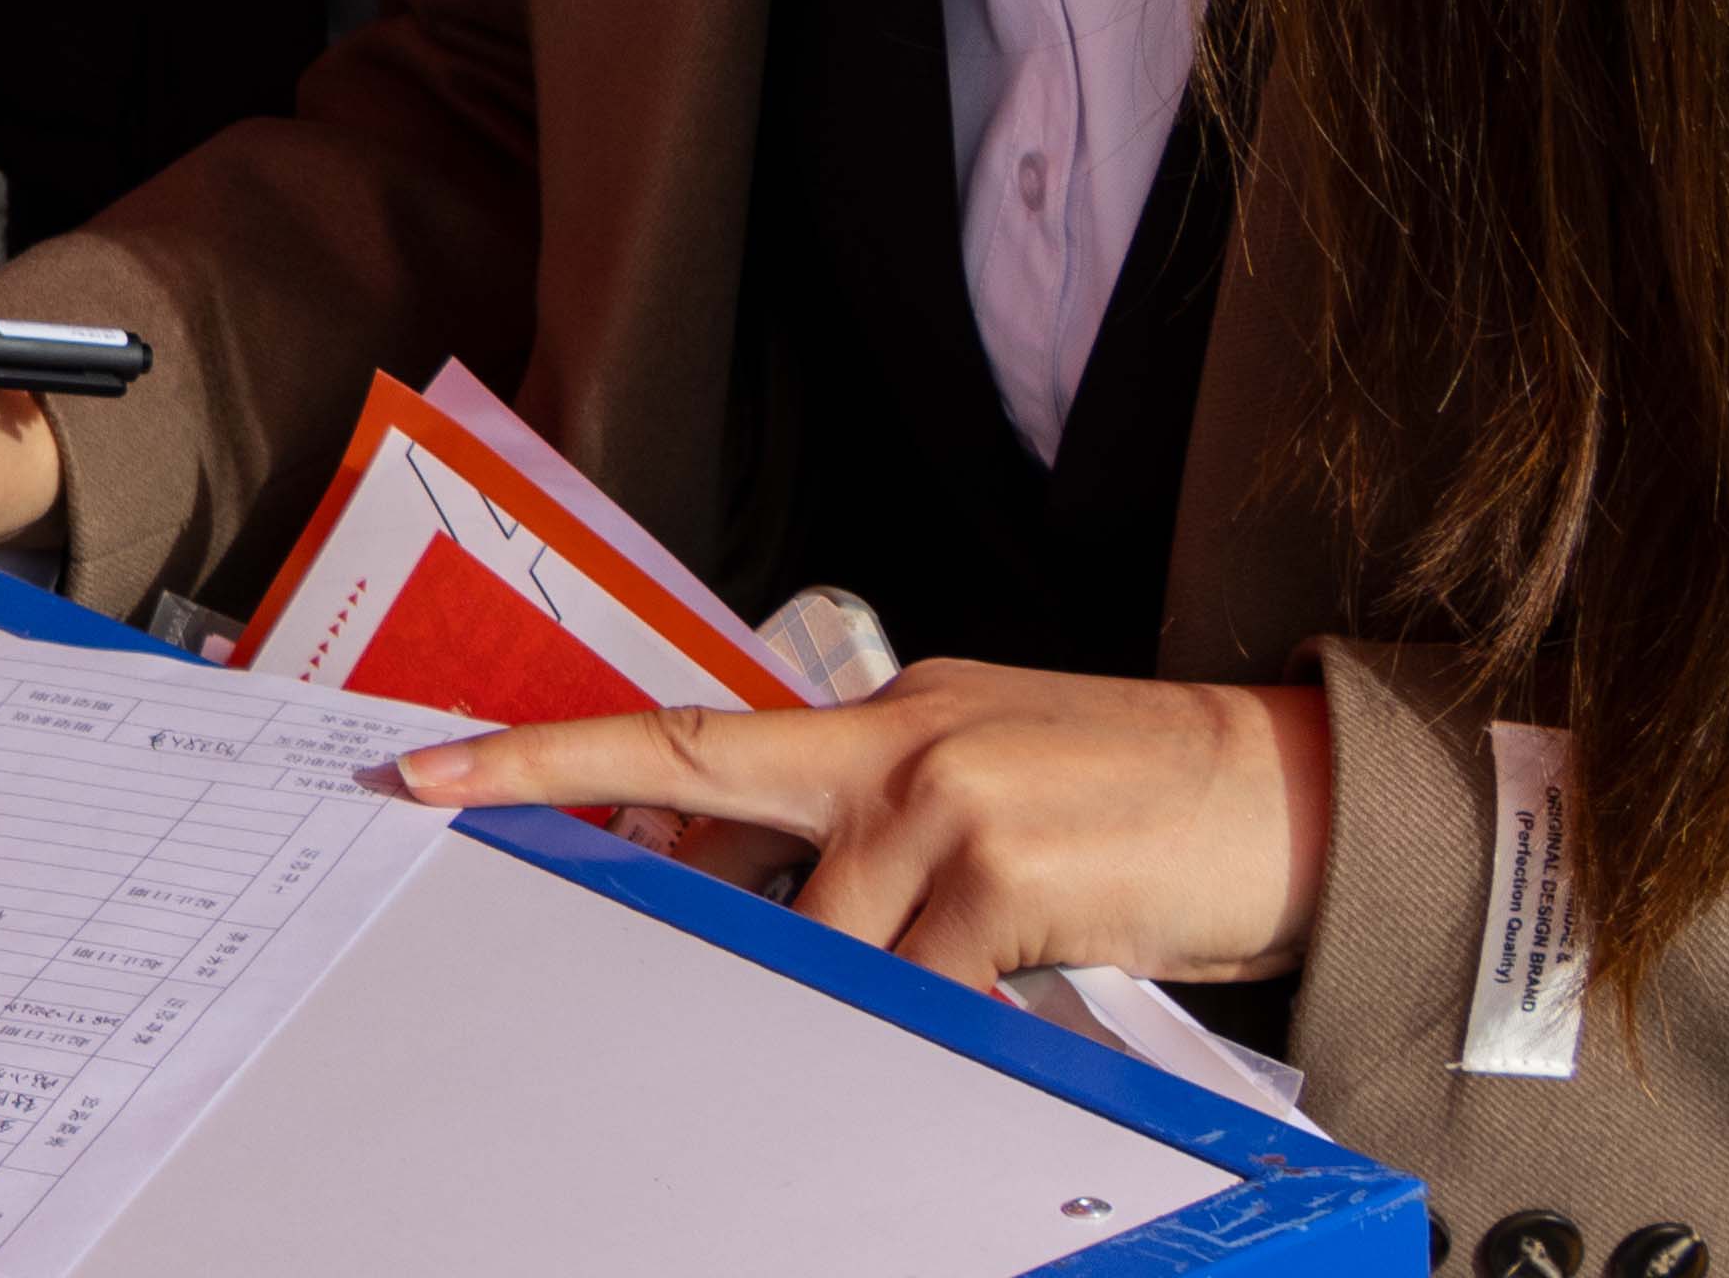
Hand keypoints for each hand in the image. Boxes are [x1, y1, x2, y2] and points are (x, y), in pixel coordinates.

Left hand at [393, 667, 1334, 986]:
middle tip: (500, 853)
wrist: (1295, 796)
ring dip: (851, 979)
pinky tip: (998, 995)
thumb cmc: (1143, 793)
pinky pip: (922, 988)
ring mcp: (944, 806)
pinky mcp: (1004, 879)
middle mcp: (895, 742)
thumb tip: (765, 885)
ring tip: (944, 966)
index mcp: (885, 713)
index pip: (685, 729)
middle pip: (705, 793)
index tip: (434, 769)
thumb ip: (870, 809)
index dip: (548, 753)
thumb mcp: (987, 762)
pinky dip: (938, 1015)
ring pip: (823, 935)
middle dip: (595, 824)